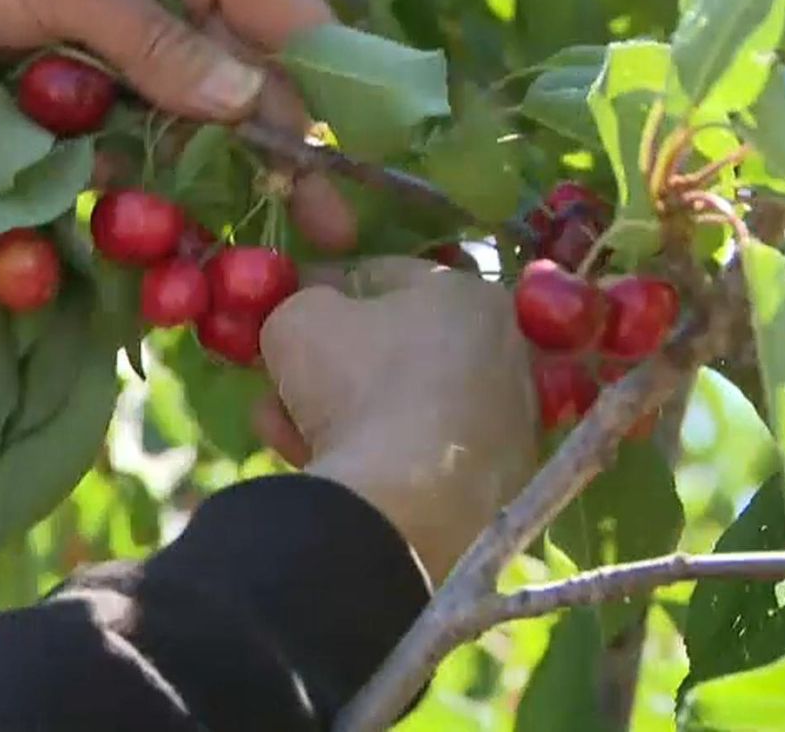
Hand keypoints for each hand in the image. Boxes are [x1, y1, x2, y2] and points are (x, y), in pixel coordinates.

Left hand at [0, 0, 353, 248]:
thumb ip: (161, 41)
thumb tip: (248, 100)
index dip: (318, 66)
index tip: (353, 138)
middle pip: (241, 79)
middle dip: (279, 151)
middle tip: (325, 226)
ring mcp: (115, 57)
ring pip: (191, 128)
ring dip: (222, 186)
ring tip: (258, 250)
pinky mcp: (74, 105)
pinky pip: (130, 150)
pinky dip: (150, 191)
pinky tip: (177, 236)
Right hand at [255, 258, 538, 580]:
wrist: (406, 507)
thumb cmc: (358, 386)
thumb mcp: (299, 319)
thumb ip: (298, 303)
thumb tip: (303, 316)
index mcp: (472, 295)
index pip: (384, 277)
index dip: (324, 291)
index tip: (284, 313)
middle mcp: (505, 357)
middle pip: (394, 351)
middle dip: (330, 365)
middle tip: (279, 379)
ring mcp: (506, 428)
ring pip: (399, 410)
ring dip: (336, 415)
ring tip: (278, 426)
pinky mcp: (493, 489)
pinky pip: (415, 461)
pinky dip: (369, 460)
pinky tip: (315, 466)